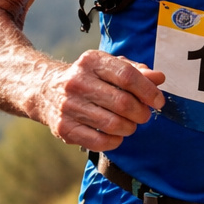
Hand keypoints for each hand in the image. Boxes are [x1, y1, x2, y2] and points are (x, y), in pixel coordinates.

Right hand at [37, 51, 165, 150]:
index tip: (158, 101)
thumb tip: (158, 78)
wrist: (45, 90)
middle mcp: (77, 82)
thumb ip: (135, 71)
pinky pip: (98, 141)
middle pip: (122, 103)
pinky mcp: (64, 128)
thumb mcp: (108, 66)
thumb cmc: (87, 78)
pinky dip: (114, 141)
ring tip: (130, 125)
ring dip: (129, 128)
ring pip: (112, 124)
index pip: (127, 76)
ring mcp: (68, 106)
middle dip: (141, 113)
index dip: (148, 91)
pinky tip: (116, 135)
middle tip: (144, 115)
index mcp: (91, 61)